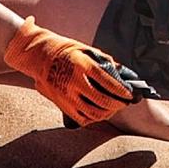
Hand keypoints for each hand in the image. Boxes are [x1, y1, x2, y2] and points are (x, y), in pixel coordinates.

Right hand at [3, 18, 136, 125]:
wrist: (38, 56)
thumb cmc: (65, 50)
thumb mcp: (86, 50)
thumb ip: (104, 62)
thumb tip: (121, 74)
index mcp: (83, 65)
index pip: (109, 83)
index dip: (122, 91)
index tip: (130, 95)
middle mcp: (75, 82)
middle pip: (103, 101)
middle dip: (118, 104)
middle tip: (124, 103)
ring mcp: (67, 95)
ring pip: (94, 113)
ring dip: (108, 113)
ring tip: (113, 108)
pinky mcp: (61, 104)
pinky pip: (82, 118)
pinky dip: (93, 118)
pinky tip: (99, 113)